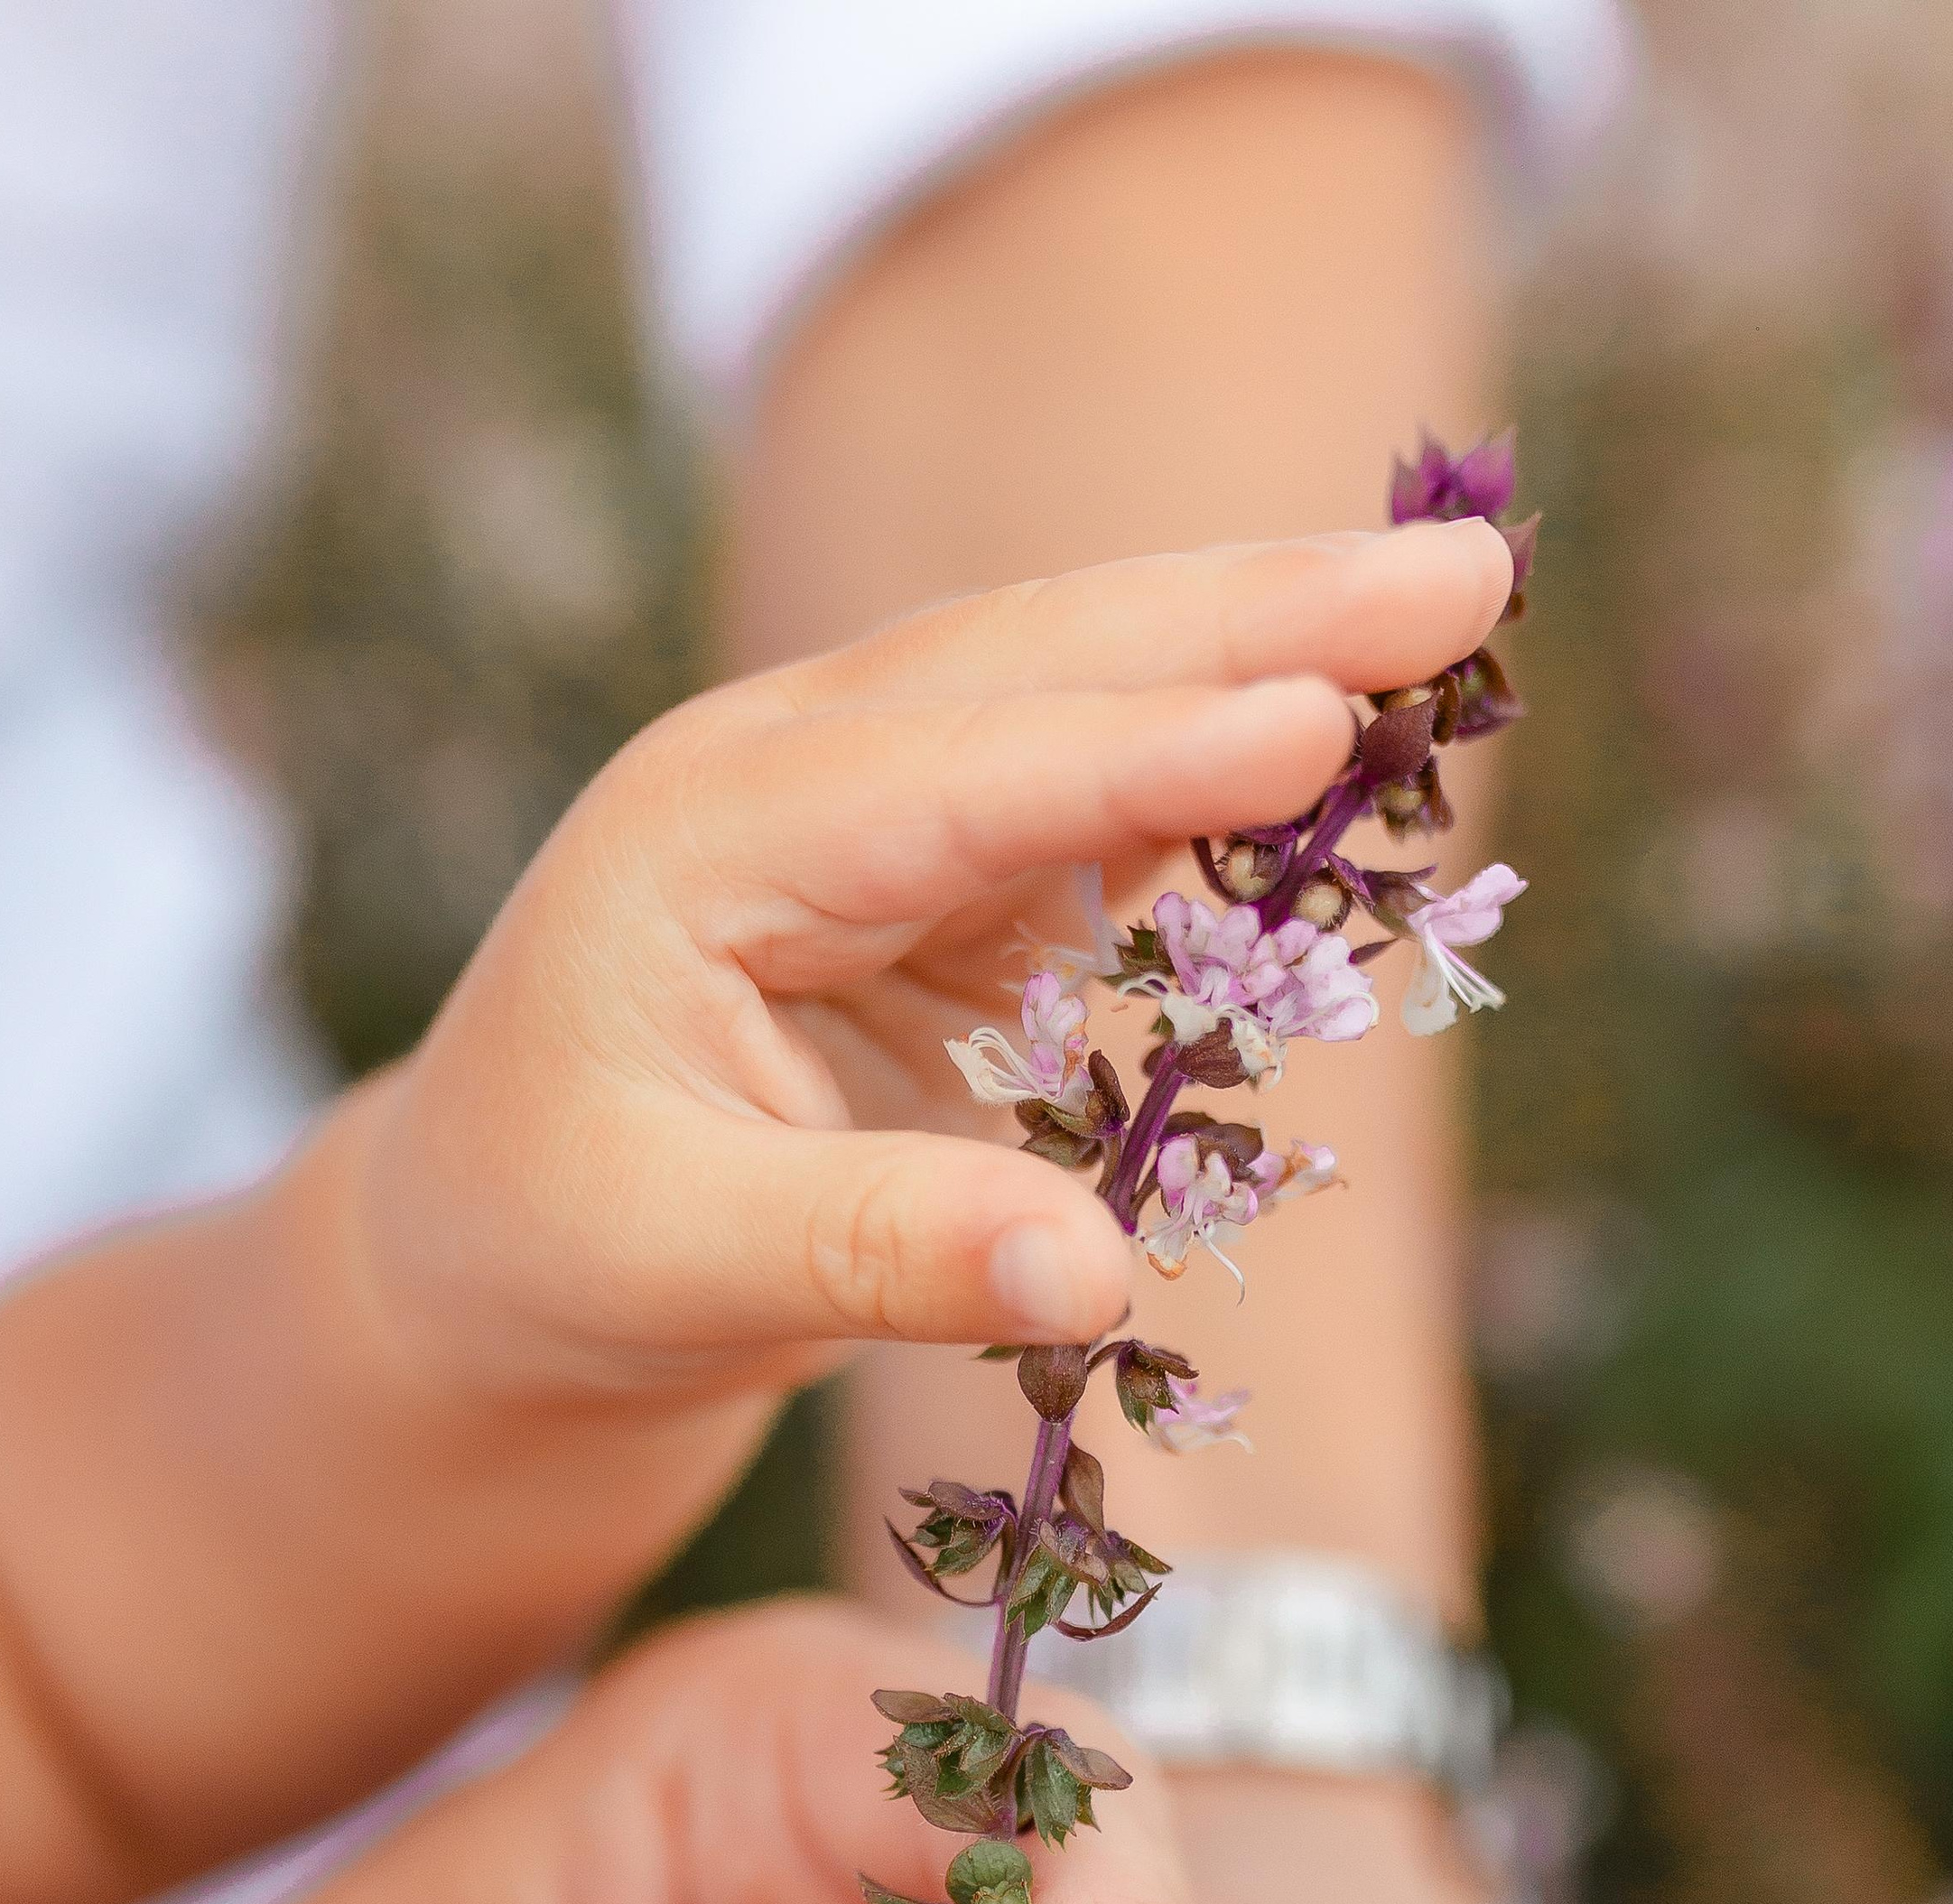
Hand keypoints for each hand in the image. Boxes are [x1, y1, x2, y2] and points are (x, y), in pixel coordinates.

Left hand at [0, 518, 1509, 1903]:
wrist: (482, 1256)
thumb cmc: (547, 1251)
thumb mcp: (674, 1265)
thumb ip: (875, 1258)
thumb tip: (1097, 1280)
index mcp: (708, 836)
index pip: (956, 779)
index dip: (1142, 756)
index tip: (1315, 720)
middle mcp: (797, 781)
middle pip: (1043, 664)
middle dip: (1253, 617)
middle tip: (1470, 574)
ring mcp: (876, 820)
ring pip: (1089, 704)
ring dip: (1263, 657)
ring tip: (1455, 617)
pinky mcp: (941, 888)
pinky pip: (1105, 811)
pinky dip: (1228, 776)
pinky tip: (1356, 749)